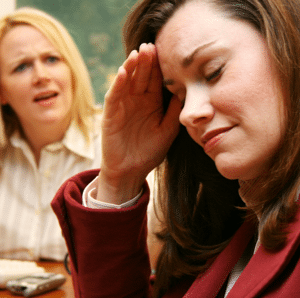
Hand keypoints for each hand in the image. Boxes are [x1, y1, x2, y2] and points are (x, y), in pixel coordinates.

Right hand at [97, 43, 180, 202]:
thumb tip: (186, 90)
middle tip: (151, 45)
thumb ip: (175, 111)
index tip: (166, 51)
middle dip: (146, 61)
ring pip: (127, 82)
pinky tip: (123, 72)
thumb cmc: (150, 152)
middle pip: (141, 77)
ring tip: (138, 53)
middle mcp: (137, 101)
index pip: (155, 80)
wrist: (131, 171)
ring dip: (131, 68)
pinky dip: (117, 84)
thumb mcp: (168, 130)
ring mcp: (123, 106)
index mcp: (151, 103)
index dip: (159, 67)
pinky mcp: (111, 115)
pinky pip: (114, 96)